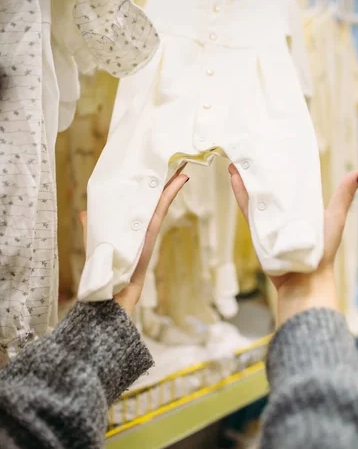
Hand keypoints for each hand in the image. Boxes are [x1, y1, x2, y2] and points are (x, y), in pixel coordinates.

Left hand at [80, 164, 188, 316]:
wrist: (113, 290)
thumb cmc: (105, 267)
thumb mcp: (96, 239)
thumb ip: (91, 224)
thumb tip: (83, 212)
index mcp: (131, 222)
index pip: (142, 198)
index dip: (150, 183)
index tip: (155, 166)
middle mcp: (142, 223)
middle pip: (155, 196)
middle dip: (165, 178)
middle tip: (176, 158)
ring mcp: (149, 226)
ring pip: (162, 199)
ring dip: (172, 182)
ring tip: (182, 164)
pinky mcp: (151, 231)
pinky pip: (162, 208)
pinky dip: (171, 193)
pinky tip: (180, 180)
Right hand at [229, 164, 357, 326]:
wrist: (305, 279)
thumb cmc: (324, 251)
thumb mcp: (335, 217)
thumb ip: (344, 196)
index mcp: (301, 207)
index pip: (289, 182)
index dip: (280, 166)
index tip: (272, 149)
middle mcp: (284, 212)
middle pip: (269, 187)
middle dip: (259, 170)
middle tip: (251, 150)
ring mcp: (269, 221)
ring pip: (256, 196)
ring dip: (246, 179)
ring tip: (238, 160)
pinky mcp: (258, 231)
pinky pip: (248, 210)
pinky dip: (241, 195)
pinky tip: (235, 180)